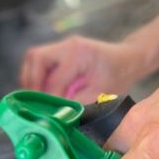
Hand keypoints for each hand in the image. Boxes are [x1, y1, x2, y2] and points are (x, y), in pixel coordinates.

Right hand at [19, 35, 144, 102]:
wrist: (127, 59)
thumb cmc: (118, 75)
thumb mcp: (102, 93)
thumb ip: (79, 103)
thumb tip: (59, 114)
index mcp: (79, 54)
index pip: (55, 79)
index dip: (51, 98)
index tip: (50, 112)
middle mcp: (68, 45)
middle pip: (36, 58)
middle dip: (32, 82)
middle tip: (36, 102)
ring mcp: (63, 45)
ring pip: (34, 57)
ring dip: (31, 77)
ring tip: (37, 96)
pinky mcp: (60, 50)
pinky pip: (40, 60)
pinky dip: (37, 75)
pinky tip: (43, 90)